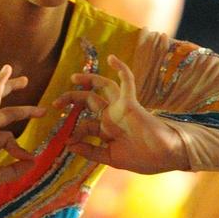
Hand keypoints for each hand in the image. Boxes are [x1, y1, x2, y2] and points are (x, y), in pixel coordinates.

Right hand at [0, 65, 45, 192]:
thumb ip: (15, 169)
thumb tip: (32, 163)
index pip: (8, 140)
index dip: (20, 150)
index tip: (30, 159)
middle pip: (7, 114)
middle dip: (25, 111)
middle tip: (41, 111)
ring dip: (11, 86)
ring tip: (25, 80)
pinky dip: (1, 81)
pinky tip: (7, 69)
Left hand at [52, 55, 188, 173]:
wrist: (164, 156)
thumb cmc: (142, 158)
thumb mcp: (111, 158)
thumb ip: (91, 151)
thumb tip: (69, 145)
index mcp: (108, 130)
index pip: (85, 124)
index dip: (72, 131)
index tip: (64, 140)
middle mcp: (112, 116)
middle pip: (89, 101)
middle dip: (72, 99)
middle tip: (55, 103)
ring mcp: (121, 107)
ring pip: (103, 87)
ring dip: (88, 80)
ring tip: (74, 78)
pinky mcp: (130, 102)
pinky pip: (126, 81)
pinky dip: (120, 68)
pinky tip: (111, 58)